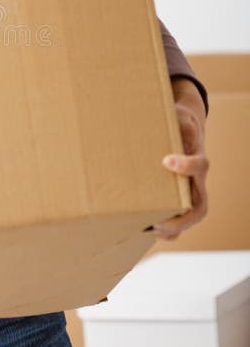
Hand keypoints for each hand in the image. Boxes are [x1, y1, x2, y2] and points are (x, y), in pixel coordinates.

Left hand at [153, 77, 208, 239]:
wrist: (185, 130)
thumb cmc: (179, 123)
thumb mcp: (178, 115)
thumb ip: (179, 119)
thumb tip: (181, 122)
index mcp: (198, 157)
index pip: (200, 164)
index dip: (187, 164)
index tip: (167, 160)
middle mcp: (197, 180)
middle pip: (200, 205)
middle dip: (181, 218)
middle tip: (157, 222)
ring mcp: (190, 191)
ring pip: (190, 217)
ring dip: (173, 229)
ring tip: (149, 230)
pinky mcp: (179, 198)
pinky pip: (179, 220)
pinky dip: (166, 230)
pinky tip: (145, 231)